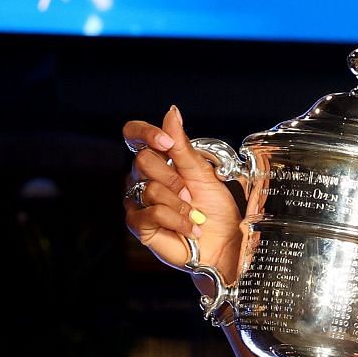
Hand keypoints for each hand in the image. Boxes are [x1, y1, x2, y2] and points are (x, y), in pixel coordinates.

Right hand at [121, 106, 242, 280]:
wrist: (223, 243)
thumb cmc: (215, 208)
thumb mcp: (202, 172)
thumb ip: (182, 145)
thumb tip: (171, 113)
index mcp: (159, 160)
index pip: (134, 134)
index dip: (145, 132)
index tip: (166, 141)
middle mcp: (143, 178)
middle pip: (143, 160)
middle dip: (174, 178)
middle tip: (191, 194)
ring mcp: (138, 201)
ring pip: (150, 189)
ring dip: (181, 205)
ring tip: (195, 216)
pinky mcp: (139, 224)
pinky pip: (152, 212)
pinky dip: (177, 220)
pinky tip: (190, 228)